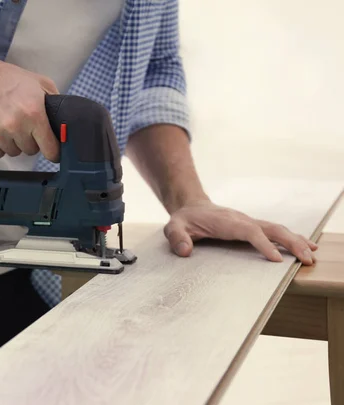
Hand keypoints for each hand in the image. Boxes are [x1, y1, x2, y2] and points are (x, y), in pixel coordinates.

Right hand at [0, 59, 59, 161]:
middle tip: (21, 125)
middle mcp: (16, 126)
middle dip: (28, 141)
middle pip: (30, 151)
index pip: (51, 149)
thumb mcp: (37, 82)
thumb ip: (54, 100)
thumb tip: (64, 119)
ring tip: (4, 123)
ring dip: (11, 142)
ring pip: (12, 152)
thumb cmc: (3, 77)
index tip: (52, 152)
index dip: (53, 151)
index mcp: (34, 113)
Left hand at [163, 200, 317, 264]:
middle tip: (307, 259)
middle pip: (272, 228)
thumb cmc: (184, 219)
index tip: (276, 260)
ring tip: (312, 257)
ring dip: (296, 242)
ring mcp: (249, 222)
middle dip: (291, 243)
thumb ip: (177, 238)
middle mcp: (242, 220)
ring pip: (278, 230)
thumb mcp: (173, 227)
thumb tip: (185, 251)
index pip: (250, 231)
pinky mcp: (252, 227)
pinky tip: (307, 247)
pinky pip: (275, 232)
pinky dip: (292, 239)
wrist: (190, 207)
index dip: (263, 244)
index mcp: (227, 221)